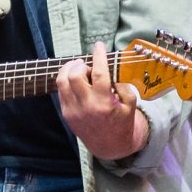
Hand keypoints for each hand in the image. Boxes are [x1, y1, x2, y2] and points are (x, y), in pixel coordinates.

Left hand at [57, 41, 146, 161]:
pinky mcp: (66, 114)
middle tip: (88, 65)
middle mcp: (86, 107)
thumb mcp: (131, 104)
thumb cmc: (122, 122)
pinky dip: (66, 81)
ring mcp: (73, 111)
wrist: (110, 146)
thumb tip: (109, 70)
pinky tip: (76, 81)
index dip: (98, 56)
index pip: (99, 73)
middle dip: (80, 64)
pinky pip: (61, 91)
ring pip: (61, 82)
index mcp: (104, 103)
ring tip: (79, 69)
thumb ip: (123, 85)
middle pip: (74, 75)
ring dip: (69, 70)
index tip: (99, 46)